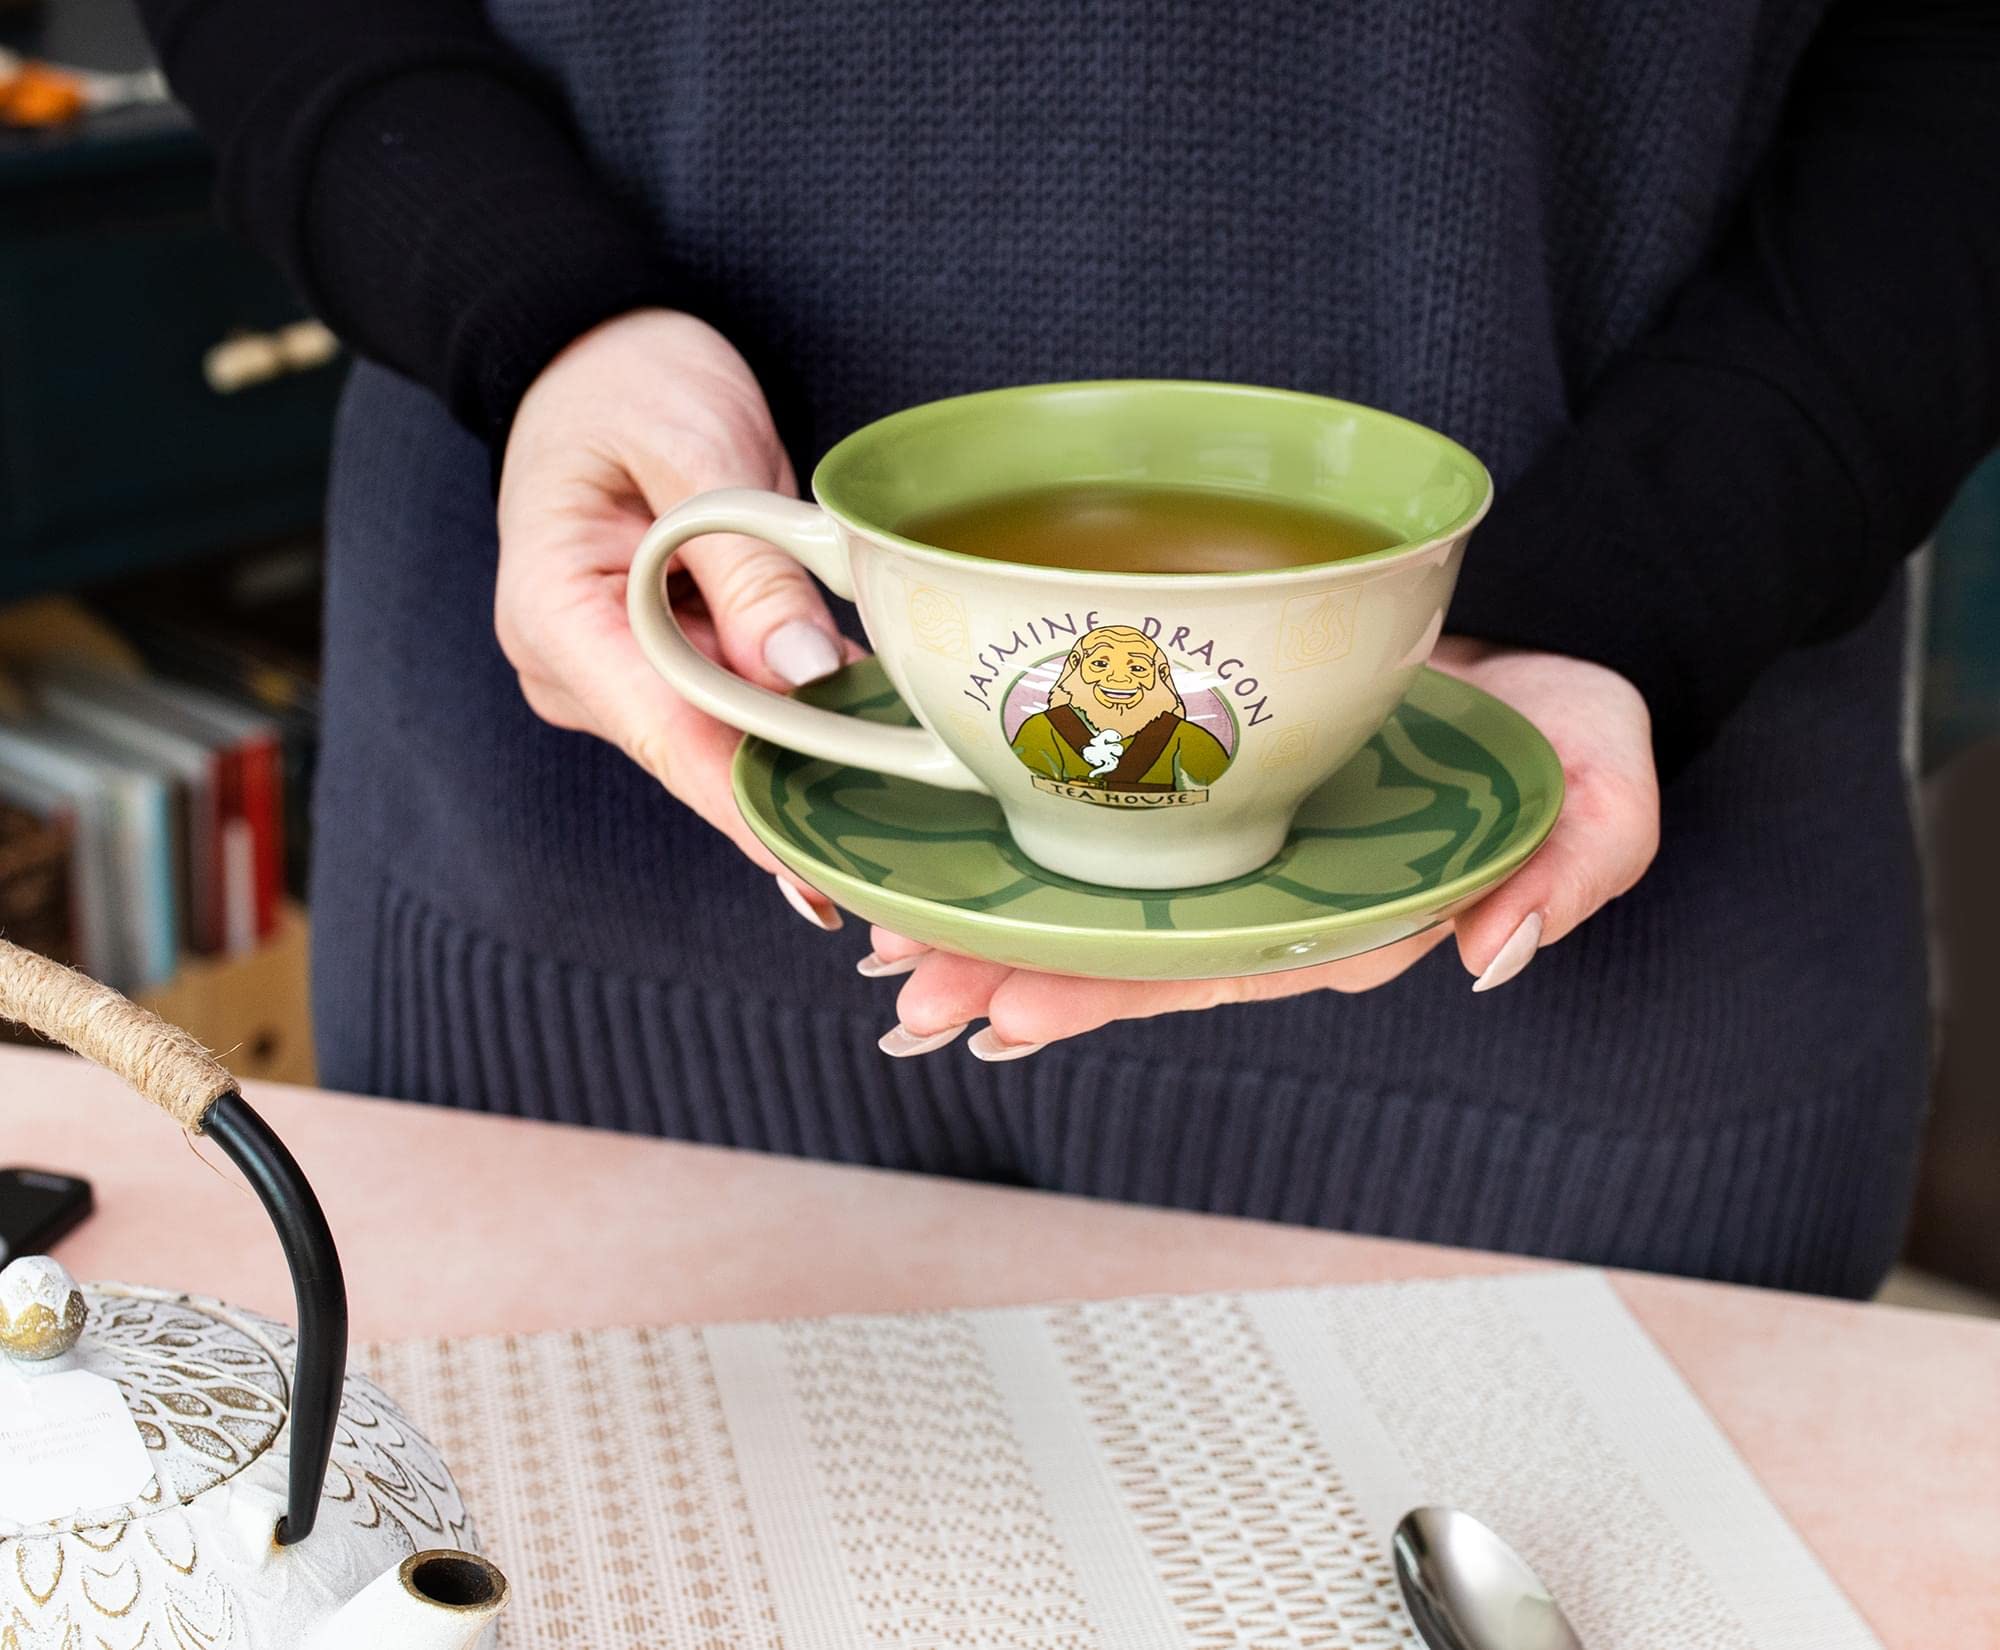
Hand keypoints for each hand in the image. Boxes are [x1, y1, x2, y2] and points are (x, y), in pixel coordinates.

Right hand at [496, 308, 850, 925]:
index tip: (813, 874)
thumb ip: (743, 562)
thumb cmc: (631, 380)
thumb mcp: (692, 444)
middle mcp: (579, 668)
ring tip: (913, 817)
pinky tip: (886, 742)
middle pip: (702, 753)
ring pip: (729, 737)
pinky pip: (741, 705)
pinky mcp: (664, 663)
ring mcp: (619, 673)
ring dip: (814, 764)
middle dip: (796, 806)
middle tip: (894, 876)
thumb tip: (798, 677)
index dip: (746, 809)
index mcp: (554, 614)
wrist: (598, 350)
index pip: (665, 734)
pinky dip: (808, 716)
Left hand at [858, 638, 1660, 1058]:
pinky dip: (1021, 853)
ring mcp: (1233, 847)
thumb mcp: (1601, 772)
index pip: (1214, 969)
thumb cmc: (1546, 717)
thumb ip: (1582, 858)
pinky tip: (939, 872)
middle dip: (1016, 977)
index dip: (1110, 996)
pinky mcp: (1206, 786)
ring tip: (890, 957)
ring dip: (994, 932)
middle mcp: (1270, 898)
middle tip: (908, 994)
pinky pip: (1103, 832)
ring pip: (1098, 905)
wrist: (1513, 643)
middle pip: (1129, 953)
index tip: (1010, 1009)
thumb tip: (1497, 949)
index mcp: (1345, 916)